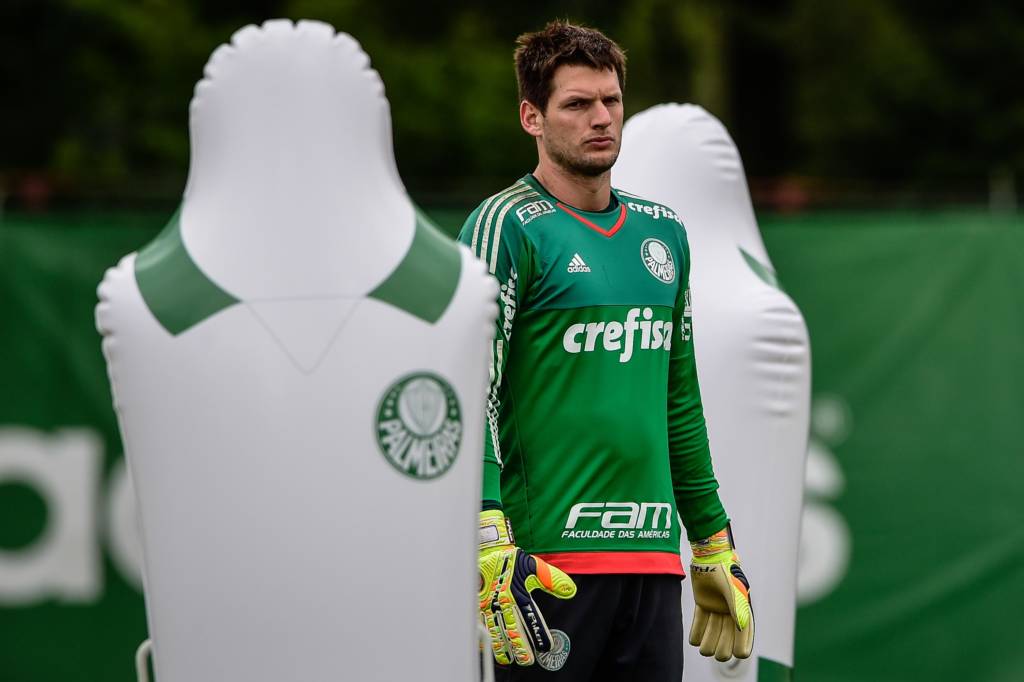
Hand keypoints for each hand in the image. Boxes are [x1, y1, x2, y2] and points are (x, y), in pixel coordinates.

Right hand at [478, 510, 576, 665]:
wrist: (485, 549)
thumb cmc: (510, 559)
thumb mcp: (533, 566)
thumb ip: (553, 580)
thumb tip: (571, 591)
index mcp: (516, 594)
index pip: (531, 620)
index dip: (539, 635)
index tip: (545, 647)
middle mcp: (501, 602)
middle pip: (512, 631)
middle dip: (520, 649)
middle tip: (527, 660)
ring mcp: (486, 605)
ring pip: (494, 632)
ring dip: (502, 648)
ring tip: (508, 659)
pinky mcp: (475, 605)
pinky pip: (478, 625)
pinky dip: (482, 639)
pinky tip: (486, 647)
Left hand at [688, 526, 753, 661]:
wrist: (709, 556)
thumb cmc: (725, 571)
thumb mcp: (732, 589)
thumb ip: (737, 607)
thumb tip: (743, 627)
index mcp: (742, 612)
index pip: (744, 638)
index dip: (741, 647)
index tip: (737, 653)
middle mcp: (730, 613)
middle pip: (727, 640)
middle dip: (721, 649)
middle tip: (714, 652)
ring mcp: (716, 609)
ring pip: (712, 634)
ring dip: (707, 643)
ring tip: (703, 648)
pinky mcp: (703, 604)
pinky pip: (700, 623)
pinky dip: (696, 633)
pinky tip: (694, 641)